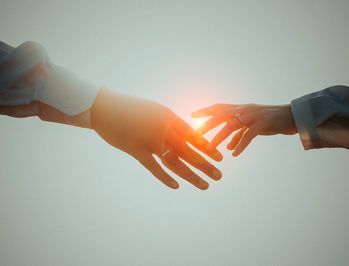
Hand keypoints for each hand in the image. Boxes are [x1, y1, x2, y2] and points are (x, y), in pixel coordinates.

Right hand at [90, 88, 222, 189]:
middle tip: (219, 176)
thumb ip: (170, 122)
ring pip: (175, 162)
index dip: (208, 148)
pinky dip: (165, 178)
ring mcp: (149, 141)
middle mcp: (163, 129)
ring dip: (191, 175)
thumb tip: (184, 133)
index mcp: (169, 117)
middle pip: (189, 151)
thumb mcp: (155, 111)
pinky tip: (176, 186)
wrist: (104, 107)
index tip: (220, 158)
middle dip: (206, 164)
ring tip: (205, 185)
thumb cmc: (131, 108)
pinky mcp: (136, 150)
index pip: (194, 136)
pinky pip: (153, 167)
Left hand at [192, 103, 296, 155]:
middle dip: (208, 124)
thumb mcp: (251, 126)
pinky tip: (234, 154)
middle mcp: (244, 109)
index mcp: (240, 108)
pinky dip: (240, 145)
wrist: (291, 117)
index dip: (206, 110)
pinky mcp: (262, 124)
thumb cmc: (269, 121)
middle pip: (222, 115)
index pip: (220, 107)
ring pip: (232, 126)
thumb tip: (227, 148)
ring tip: (209, 148)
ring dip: (219, 137)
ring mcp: (253, 116)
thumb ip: (238, 135)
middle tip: (196, 133)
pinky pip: (248, 135)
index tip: (193, 115)